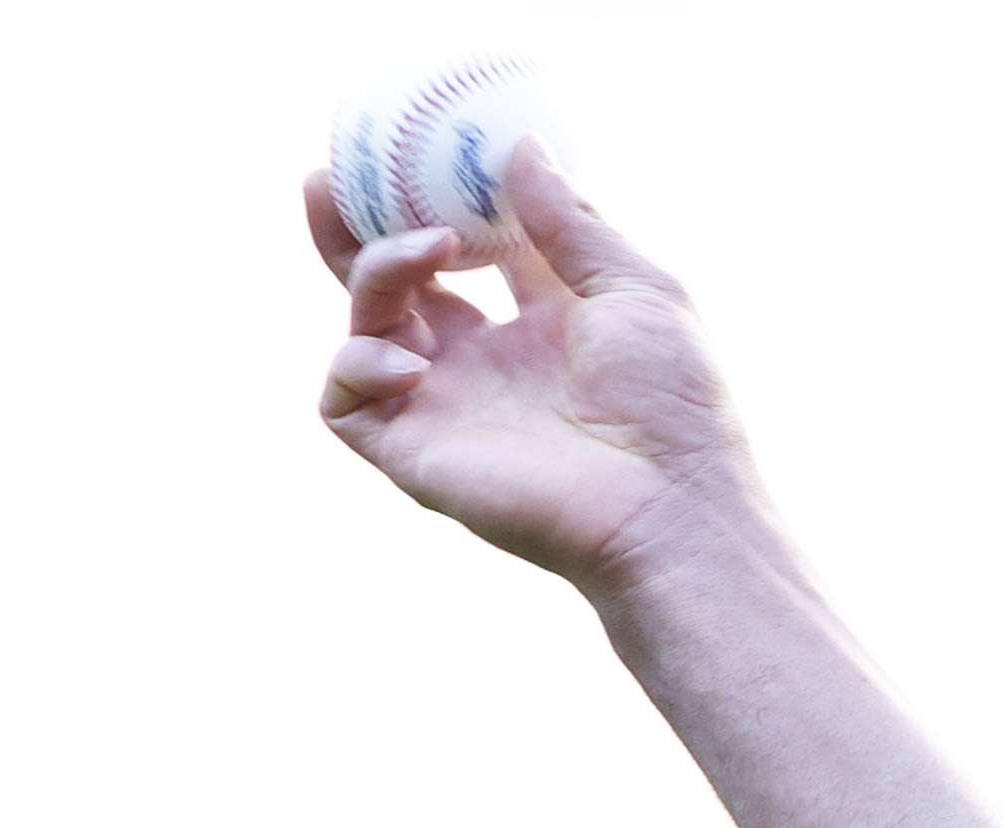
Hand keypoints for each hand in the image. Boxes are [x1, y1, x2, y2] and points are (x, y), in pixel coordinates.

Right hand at [309, 140, 740, 583]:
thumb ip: (572, 222)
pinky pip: (343, 398)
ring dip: (379, 269)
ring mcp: (444, 405)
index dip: (433, 201)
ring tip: (432, 248)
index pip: (463, 252)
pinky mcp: (413, 451)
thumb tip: (520, 145)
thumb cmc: (674, 406)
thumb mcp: (634, 289)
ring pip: (365, 321)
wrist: (668, 505)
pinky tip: (414, 359)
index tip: (417, 148)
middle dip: (353, 227)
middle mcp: (482, 361)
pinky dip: (358, 362)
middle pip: (393, 281)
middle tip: (329, 177)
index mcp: (536, 323)